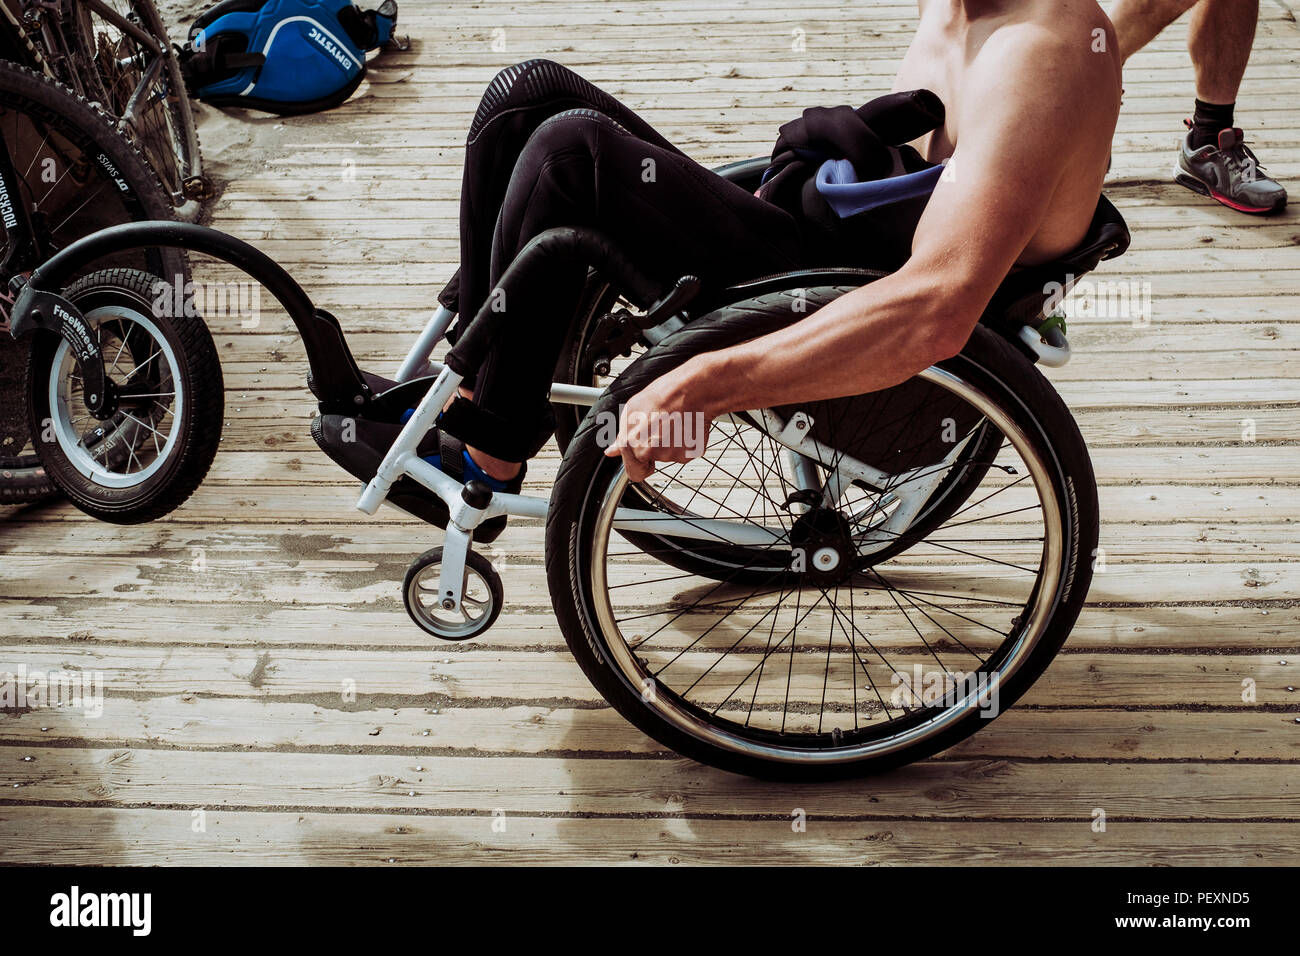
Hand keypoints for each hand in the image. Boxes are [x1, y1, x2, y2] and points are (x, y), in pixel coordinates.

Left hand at [604, 364, 714, 482]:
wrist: (690, 391)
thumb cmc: (662, 396)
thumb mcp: (631, 411)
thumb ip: (621, 437)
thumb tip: (612, 452)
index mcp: (633, 445)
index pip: (634, 473)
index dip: (638, 463)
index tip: (642, 453)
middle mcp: (652, 453)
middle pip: (653, 461)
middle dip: (655, 449)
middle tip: (661, 427)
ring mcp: (673, 454)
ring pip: (669, 455)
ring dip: (671, 442)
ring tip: (673, 421)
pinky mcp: (691, 452)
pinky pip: (685, 452)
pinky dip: (685, 441)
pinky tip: (683, 425)